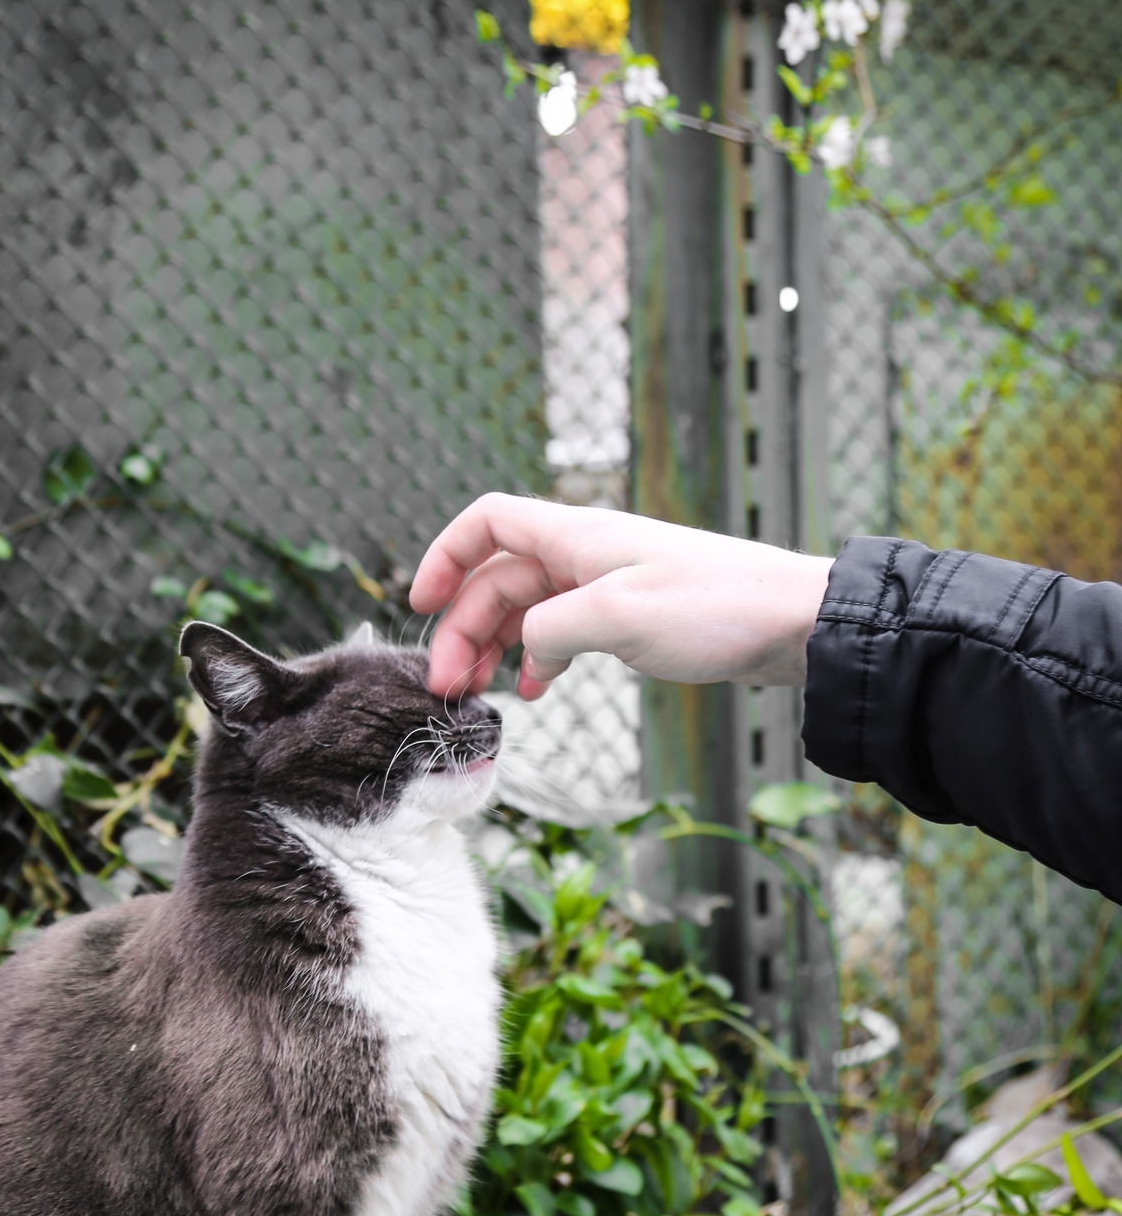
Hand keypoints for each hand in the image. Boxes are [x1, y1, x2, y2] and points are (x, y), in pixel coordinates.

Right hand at [410, 494, 833, 699]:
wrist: (795, 624)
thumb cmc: (716, 608)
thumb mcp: (616, 618)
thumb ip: (549, 629)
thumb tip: (525, 652)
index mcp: (575, 537)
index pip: (487, 522)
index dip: (445, 556)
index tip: (420, 603)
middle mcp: (586, 554)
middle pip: (499, 578)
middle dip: (464, 626)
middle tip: (447, 684)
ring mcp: (608, 585)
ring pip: (528, 609)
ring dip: (495, 646)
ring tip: (479, 693)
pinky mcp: (633, 618)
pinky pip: (563, 631)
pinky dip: (539, 658)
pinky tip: (535, 689)